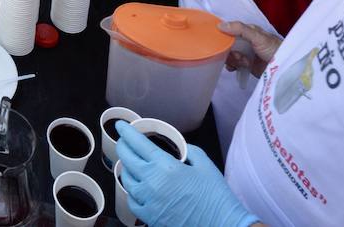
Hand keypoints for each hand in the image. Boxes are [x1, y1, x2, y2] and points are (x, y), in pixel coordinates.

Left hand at [116, 122, 258, 226]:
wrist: (222, 226)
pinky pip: (132, 201)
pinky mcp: (150, 218)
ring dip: (126, 168)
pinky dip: (131, 192)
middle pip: (127, 159)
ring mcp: (149, 201)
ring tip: (131, 164)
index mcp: (165, 166)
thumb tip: (180, 148)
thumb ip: (189, 151)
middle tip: (124, 141)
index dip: (127, 132)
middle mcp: (152, 182)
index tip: (121, 126)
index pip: (138, 143)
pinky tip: (137, 188)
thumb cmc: (216, 197)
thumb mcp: (205, 165)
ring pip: (126, 180)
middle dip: (123, 146)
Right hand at [219, 20, 281, 77]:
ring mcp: (245, 53)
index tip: (216, 40)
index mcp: (247, 31)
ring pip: (230, 54)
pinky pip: (234, 64)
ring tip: (241, 62)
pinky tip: (235, 68)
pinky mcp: (246, 65)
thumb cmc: (274, 49)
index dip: (222, 34)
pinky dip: (232, 66)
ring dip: (231, 59)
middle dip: (227, 50)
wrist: (285, 69)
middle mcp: (245, 41)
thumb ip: (240, 29)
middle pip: (228, 44)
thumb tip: (220, 24)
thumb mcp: (257, 37)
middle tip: (236, 55)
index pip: (230, 29)